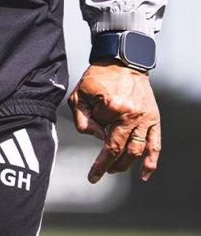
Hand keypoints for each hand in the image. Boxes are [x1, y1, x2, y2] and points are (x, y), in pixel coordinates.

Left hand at [68, 62, 160, 183]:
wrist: (123, 60)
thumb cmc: (99, 76)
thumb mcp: (81, 92)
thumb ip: (82, 117)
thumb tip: (96, 137)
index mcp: (112, 107)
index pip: (100, 133)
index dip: (94, 139)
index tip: (92, 160)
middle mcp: (131, 115)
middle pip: (118, 148)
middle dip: (107, 164)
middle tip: (100, 172)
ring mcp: (144, 118)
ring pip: (135, 150)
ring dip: (125, 164)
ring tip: (114, 170)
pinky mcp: (154, 118)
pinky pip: (155, 144)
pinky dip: (151, 161)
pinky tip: (145, 175)